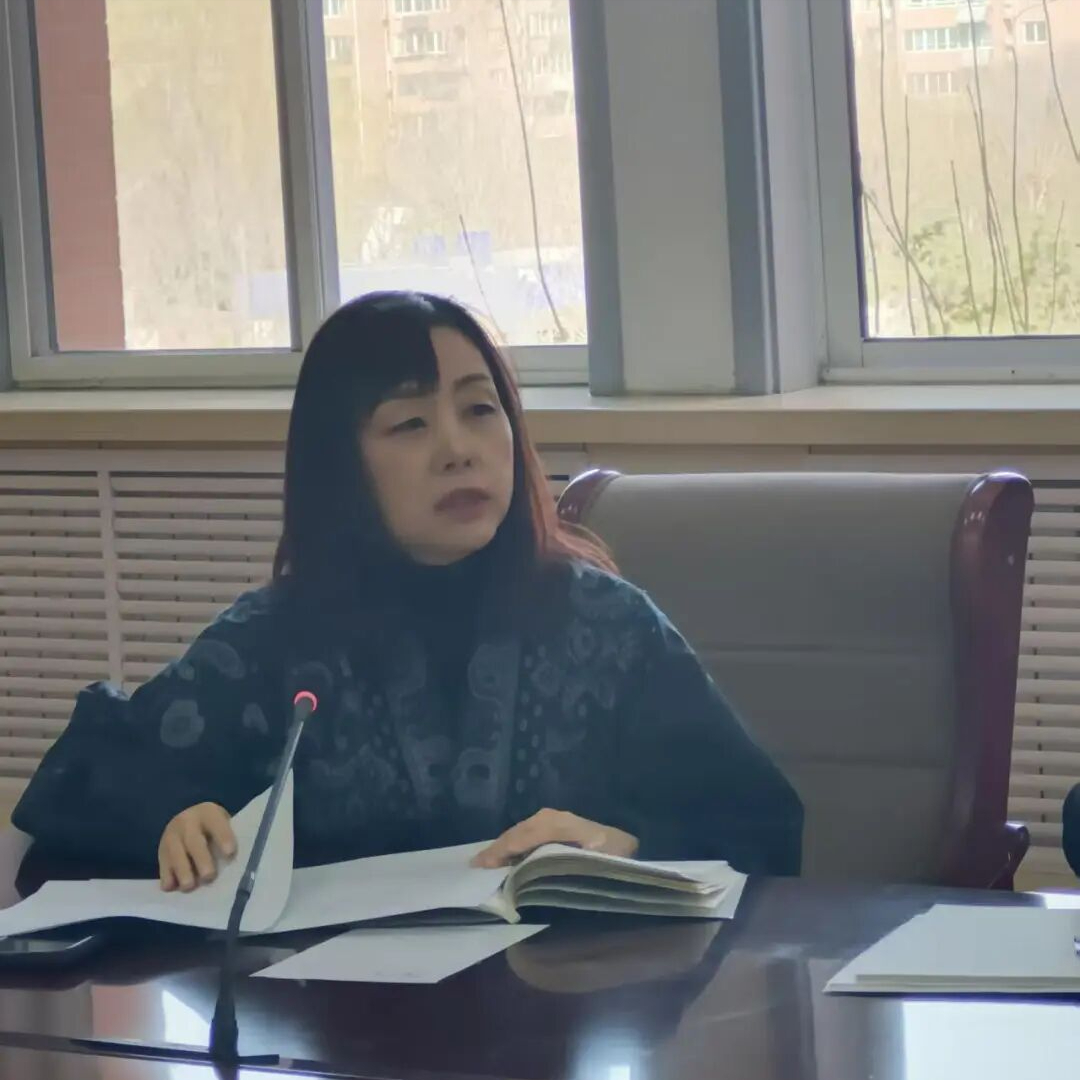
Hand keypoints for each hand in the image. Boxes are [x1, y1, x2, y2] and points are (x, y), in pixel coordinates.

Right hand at [158, 803, 236, 891]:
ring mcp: (171, 835)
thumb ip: (228, 838)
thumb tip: (240, 862)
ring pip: (175, 852)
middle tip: (209, 877)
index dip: (223, 837)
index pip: (216, 823)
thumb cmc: (214, 828)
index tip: (230, 853)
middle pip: (193, 841)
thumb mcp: (222, 824)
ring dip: (182, 870)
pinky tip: (171, 887)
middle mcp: (187, 821)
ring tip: (189, 886)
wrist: (188, 820)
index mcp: (208, 813)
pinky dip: (166, 876)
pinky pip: (162, 863)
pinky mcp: (161, 850)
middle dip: (201, 859)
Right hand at [470, 809, 638, 868]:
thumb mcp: (590, 867)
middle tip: (477, 866)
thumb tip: (524, 876)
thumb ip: (557, 869)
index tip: (481, 867)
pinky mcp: (561, 825)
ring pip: (524, 830)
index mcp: (562, 825)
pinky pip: (532, 832)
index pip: (524, 835)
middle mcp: (557, 816)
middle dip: (498, 847)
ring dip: (506, 845)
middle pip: (520, 830)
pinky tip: (508, 855)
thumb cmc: (615, 862)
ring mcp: (559, 818)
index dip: (502, 851)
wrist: (634, 851)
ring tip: (487, 863)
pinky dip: (516, 843)